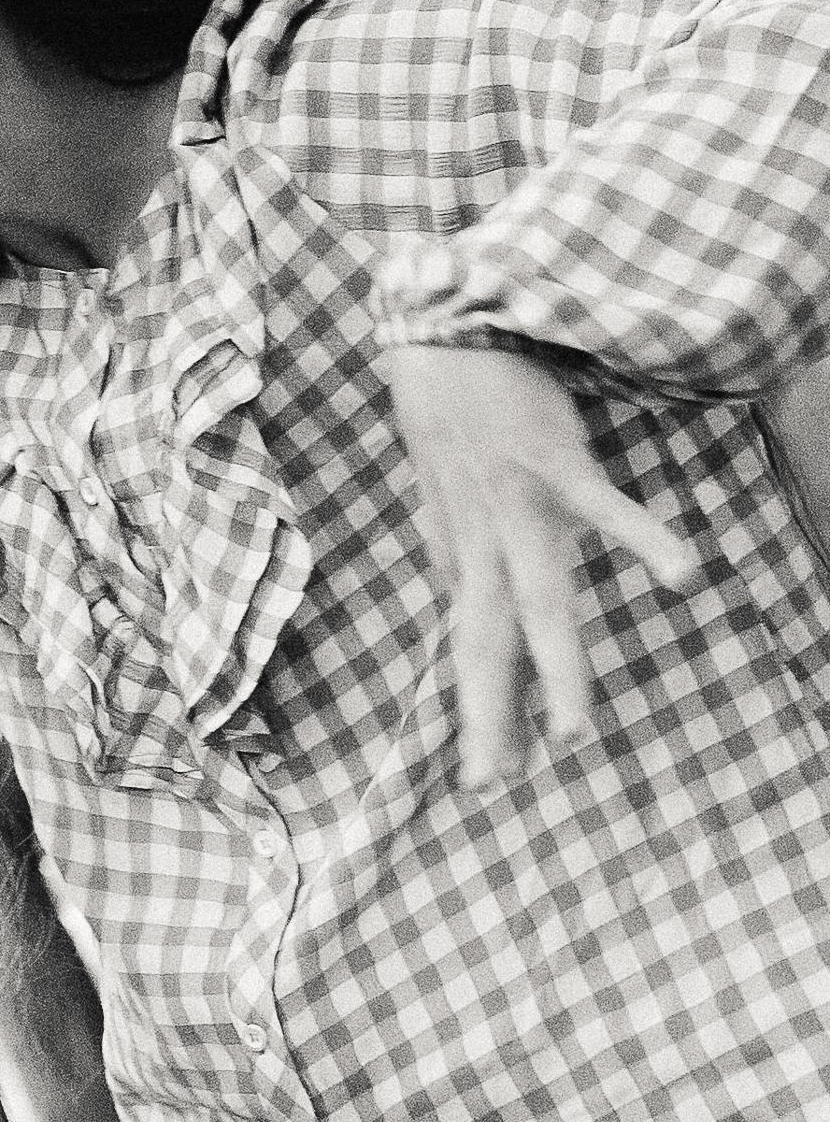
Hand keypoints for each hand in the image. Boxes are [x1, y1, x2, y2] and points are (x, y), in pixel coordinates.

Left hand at [385, 343, 700, 789]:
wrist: (439, 336)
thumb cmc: (450, 420)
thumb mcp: (442, 500)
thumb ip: (454, 553)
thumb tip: (451, 598)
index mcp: (464, 557)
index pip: (471, 653)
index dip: (477, 714)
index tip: (483, 780)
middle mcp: (482, 544)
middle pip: (489, 646)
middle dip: (492, 718)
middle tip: (494, 785)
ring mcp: (516, 506)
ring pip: (537, 601)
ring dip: (558, 668)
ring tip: (575, 731)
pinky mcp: (552, 461)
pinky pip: (602, 505)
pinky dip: (641, 536)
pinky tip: (682, 571)